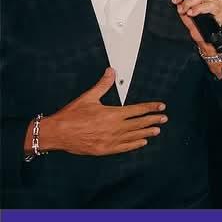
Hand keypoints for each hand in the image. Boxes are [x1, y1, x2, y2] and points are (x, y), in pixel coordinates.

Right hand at [40, 69, 167, 156]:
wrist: (56, 133)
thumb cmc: (71, 116)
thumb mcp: (88, 97)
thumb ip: (103, 85)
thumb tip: (111, 71)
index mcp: (112, 114)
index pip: (137, 110)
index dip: (150, 108)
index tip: (161, 107)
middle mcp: (114, 128)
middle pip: (139, 123)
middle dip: (153, 120)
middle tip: (164, 118)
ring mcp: (110, 140)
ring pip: (134, 136)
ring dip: (146, 133)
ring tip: (157, 130)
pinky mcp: (104, 150)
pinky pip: (124, 147)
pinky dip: (134, 145)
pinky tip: (142, 142)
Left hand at [162, 0, 221, 52]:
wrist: (202, 35)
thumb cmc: (194, 19)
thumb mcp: (182, 2)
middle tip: (175, 0)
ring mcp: (218, 1)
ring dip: (187, 3)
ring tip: (182, 10)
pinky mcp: (220, 11)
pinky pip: (208, 5)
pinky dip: (196, 9)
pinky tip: (191, 13)